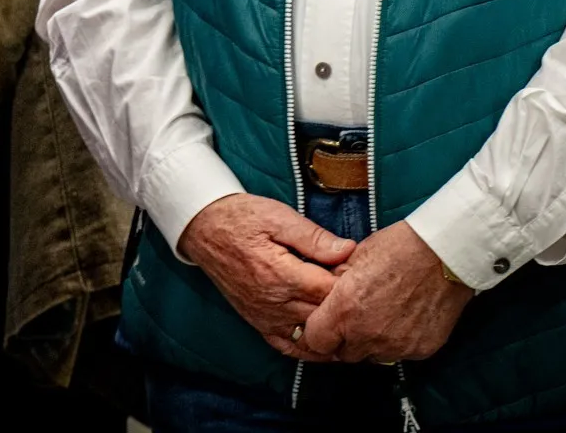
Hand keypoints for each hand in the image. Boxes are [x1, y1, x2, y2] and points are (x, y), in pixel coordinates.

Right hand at [178, 193, 354, 361]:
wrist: (204, 229)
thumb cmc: (242, 218)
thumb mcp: (278, 217)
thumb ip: (314, 237)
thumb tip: (349, 250)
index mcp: (281, 274)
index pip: (330, 291)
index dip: (351, 282)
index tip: (361, 271)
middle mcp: (273, 302)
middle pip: (324, 316)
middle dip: (345, 306)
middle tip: (360, 292)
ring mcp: (264, 317)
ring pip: (311, 336)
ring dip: (332, 329)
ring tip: (349, 317)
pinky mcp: (257, 323)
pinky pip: (288, 346)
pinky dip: (309, 348)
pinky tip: (326, 341)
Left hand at [301, 221, 473, 364]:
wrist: (444, 254)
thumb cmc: (398, 248)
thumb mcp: (353, 257)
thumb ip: (335, 283)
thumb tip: (327, 292)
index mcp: (345, 310)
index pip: (316, 341)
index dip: (319, 331)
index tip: (326, 321)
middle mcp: (368, 335)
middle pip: (344, 353)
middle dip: (344, 339)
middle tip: (356, 317)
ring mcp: (396, 346)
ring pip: (373, 356)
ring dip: (371, 342)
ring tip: (382, 315)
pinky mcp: (421, 350)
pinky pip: (400, 353)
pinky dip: (398, 341)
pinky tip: (404, 318)